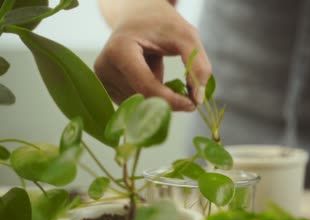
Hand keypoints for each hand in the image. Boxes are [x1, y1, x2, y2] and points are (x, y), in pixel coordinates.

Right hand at [95, 0, 210, 110]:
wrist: (137, 16)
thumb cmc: (162, 24)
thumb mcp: (186, 37)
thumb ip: (197, 64)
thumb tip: (198, 99)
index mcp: (119, 51)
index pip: (147, 88)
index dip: (172, 100)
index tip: (192, 104)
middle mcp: (104, 67)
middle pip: (143, 98)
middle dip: (167, 99)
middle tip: (184, 88)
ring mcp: (102, 80)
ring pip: (140, 104)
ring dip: (158, 96)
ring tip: (157, 67)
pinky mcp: (106, 88)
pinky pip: (135, 102)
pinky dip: (149, 95)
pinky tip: (148, 74)